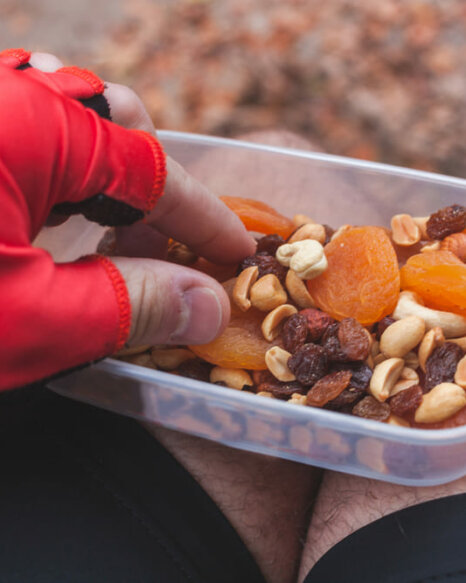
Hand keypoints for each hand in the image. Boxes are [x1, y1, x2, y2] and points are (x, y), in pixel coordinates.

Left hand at [0, 49, 254, 388]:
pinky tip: (52, 226)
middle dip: (153, 189)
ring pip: (66, 124)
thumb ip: (129, 307)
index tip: (238, 252)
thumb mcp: (27, 324)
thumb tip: (210, 307)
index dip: (203, 218)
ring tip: (115, 245)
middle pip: (112, 123)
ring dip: (106, 184)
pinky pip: (24, 136)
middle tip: (167, 249)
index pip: (150, 168)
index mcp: (28, 122)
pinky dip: (58, 179)